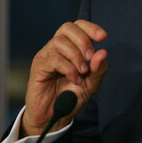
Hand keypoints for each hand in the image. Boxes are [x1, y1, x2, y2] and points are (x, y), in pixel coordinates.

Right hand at [21, 20, 107, 136]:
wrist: (54, 116)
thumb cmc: (71, 97)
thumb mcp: (91, 84)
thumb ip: (98, 69)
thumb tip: (103, 52)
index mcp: (70, 47)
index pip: (77, 26)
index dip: (90, 27)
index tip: (103, 37)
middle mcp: (57, 47)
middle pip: (68, 27)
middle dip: (84, 41)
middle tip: (90, 59)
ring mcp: (46, 55)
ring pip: (60, 41)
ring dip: (76, 57)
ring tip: (82, 73)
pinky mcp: (38, 66)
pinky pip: (54, 58)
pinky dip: (69, 68)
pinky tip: (74, 79)